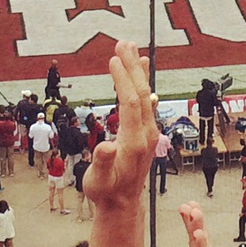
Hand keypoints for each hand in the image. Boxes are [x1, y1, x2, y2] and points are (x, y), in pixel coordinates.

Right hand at [82, 40, 155, 215]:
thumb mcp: (97, 181)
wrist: (122, 203)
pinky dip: (140, 82)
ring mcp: (148, 131)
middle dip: (131, 67)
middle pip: (141, 93)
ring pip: (145, 95)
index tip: (113, 59)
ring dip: (137, 71)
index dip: (123, 80)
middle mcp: (146, 133)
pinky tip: (139, 70)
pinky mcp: (146, 131)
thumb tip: (104, 146)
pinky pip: (145, 101)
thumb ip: (101, 163)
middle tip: (123, 43)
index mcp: (134, 142)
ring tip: (130, 48)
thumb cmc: (106, 192)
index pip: (131, 103)